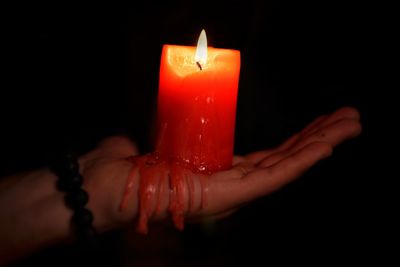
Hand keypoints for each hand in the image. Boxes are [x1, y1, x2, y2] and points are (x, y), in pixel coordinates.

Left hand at [79, 107, 360, 231]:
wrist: (106, 189)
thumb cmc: (127, 169)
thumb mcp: (157, 144)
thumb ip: (166, 139)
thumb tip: (157, 135)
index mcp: (220, 172)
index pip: (267, 157)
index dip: (295, 140)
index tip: (320, 123)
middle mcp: (232, 184)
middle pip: (284, 159)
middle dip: (319, 138)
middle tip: (350, 118)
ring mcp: (234, 191)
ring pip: (286, 166)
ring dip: (321, 143)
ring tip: (352, 124)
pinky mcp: (231, 194)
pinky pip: (274, 175)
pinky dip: (303, 159)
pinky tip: (329, 145)